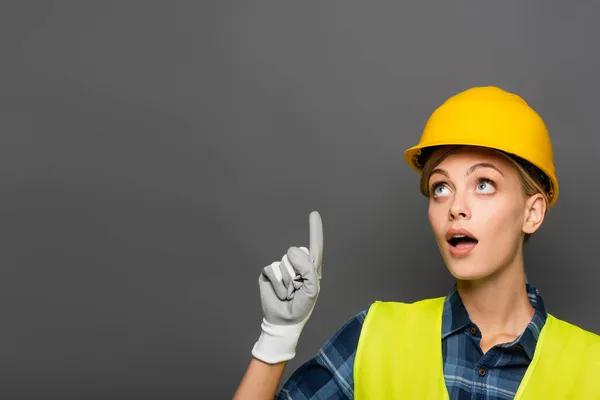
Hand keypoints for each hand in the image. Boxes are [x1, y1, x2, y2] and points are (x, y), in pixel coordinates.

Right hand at [251, 211, 323, 363]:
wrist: (283, 320)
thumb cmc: (301, 306)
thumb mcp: (311, 290)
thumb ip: (307, 269)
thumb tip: (292, 251)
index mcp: (311, 268)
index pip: (315, 246)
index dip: (315, 230)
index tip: (314, 213)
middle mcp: (297, 264)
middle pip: (298, 254)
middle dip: (298, 273)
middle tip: (297, 290)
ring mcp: (282, 267)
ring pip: (285, 263)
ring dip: (288, 282)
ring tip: (289, 293)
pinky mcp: (269, 272)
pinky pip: (273, 269)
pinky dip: (278, 284)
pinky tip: (280, 293)